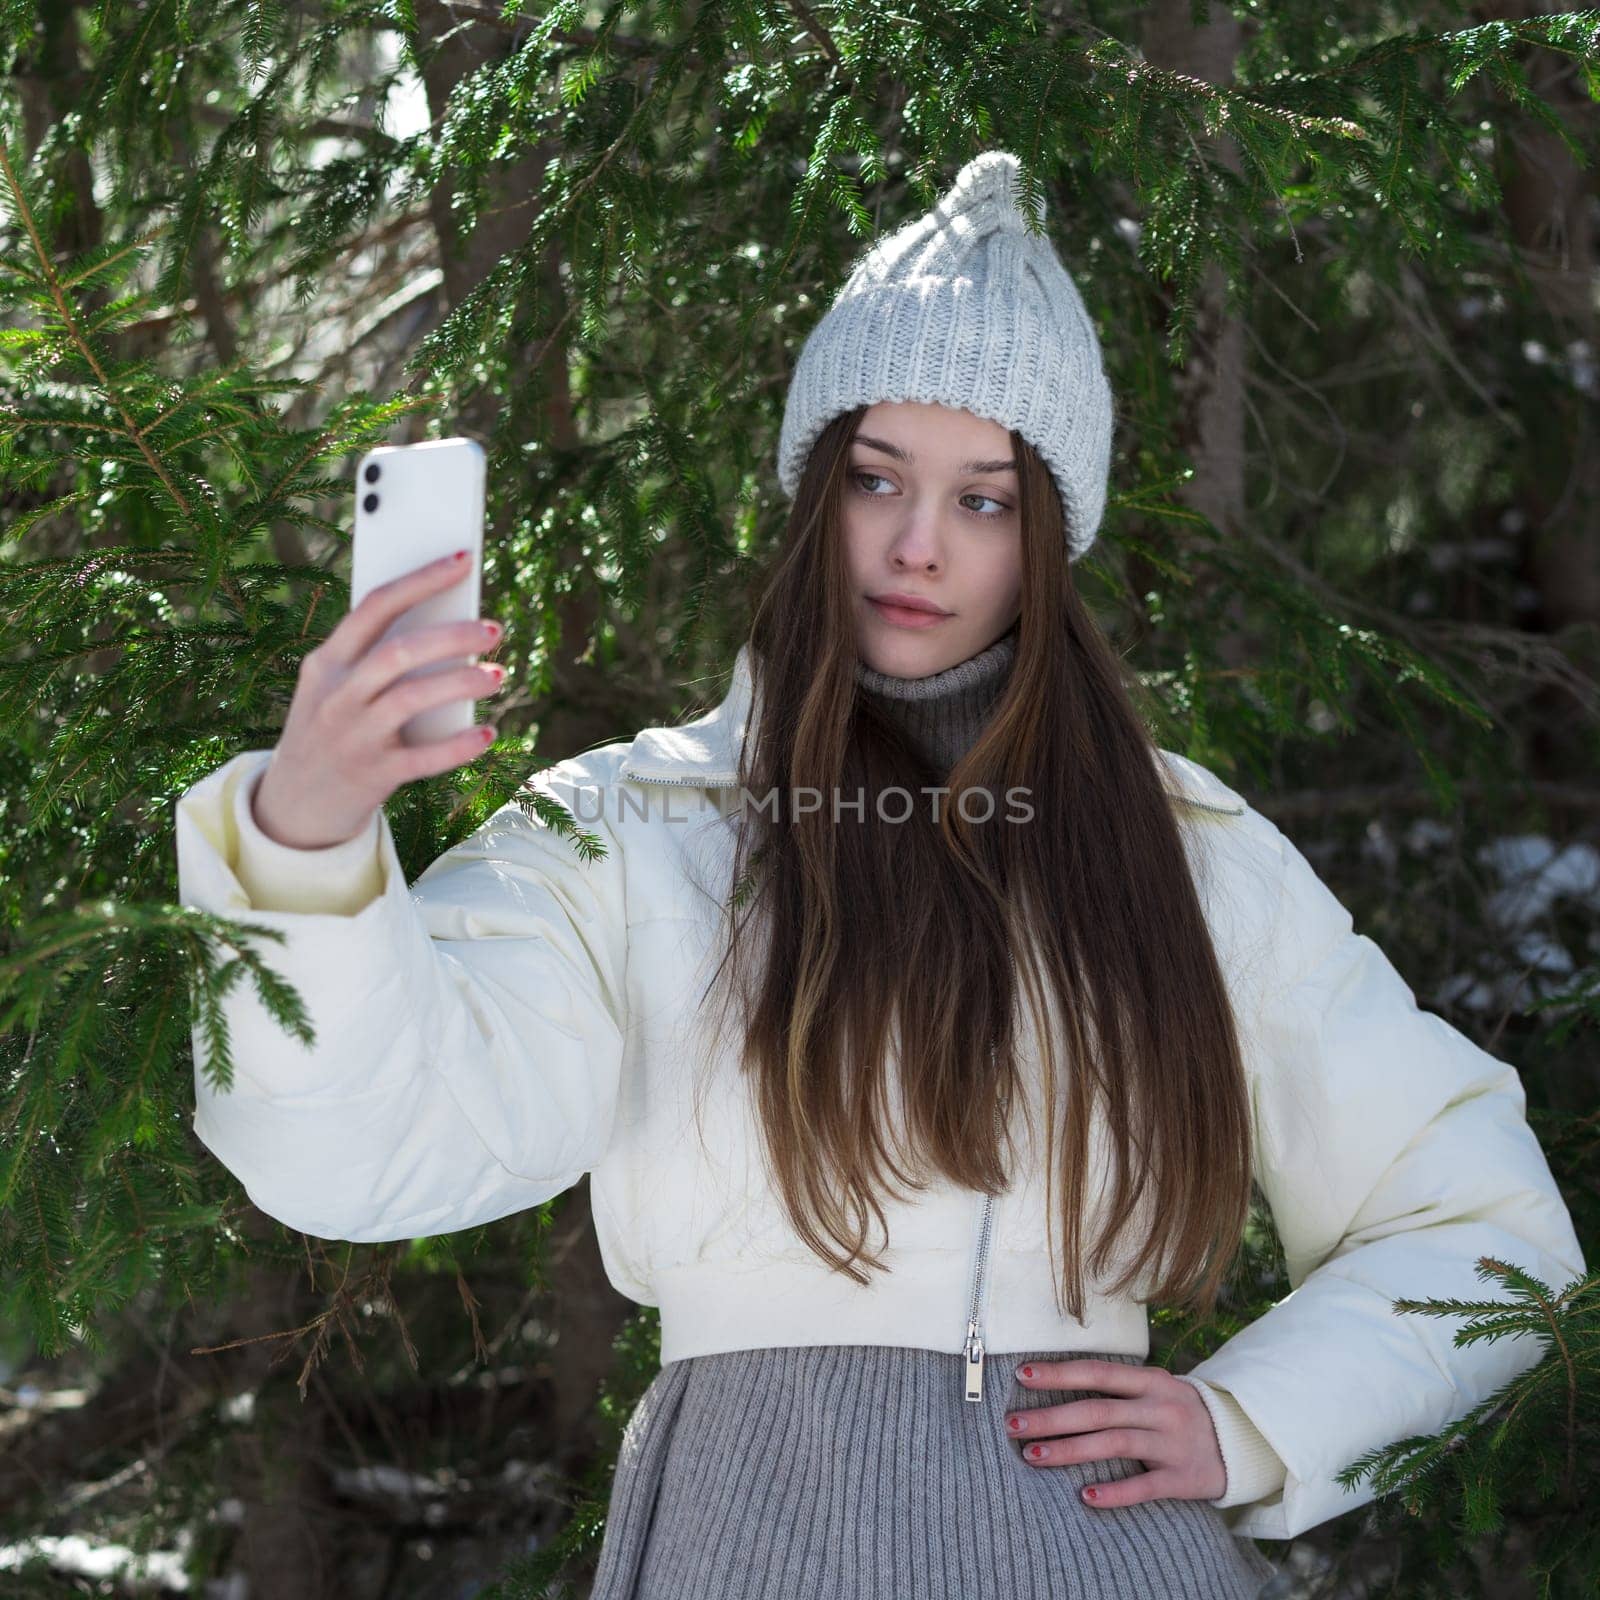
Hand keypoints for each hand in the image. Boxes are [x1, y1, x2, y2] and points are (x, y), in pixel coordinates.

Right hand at [252, 548, 507, 849]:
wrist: (293, 805)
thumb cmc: (333, 729)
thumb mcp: (337, 688)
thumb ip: (380, 658)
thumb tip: (454, 624)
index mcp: (327, 661)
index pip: (375, 606)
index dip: (422, 579)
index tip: (464, 559)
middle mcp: (336, 694)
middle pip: (398, 651)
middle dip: (450, 636)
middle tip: (493, 629)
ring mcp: (352, 736)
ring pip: (410, 699)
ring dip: (460, 684)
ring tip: (498, 675)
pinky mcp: (373, 776)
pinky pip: (423, 759)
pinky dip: (458, 746)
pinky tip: (488, 733)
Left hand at [1004, 1358, 1226, 1508]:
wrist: (1239, 1441)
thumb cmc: (1179, 1412)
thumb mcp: (1155, 1389)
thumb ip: (1118, 1388)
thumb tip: (1057, 1384)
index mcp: (1150, 1381)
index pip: (1097, 1374)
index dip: (1059, 1374)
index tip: (1021, 1376)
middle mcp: (1160, 1408)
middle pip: (1098, 1411)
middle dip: (1051, 1417)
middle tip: (1013, 1425)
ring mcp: (1172, 1443)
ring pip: (1114, 1445)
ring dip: (1070, 1450)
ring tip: (1033, 1456)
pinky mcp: (1183, 1478)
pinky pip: (1144, 1487)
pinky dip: (1114, 1492)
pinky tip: (1085, 1496)